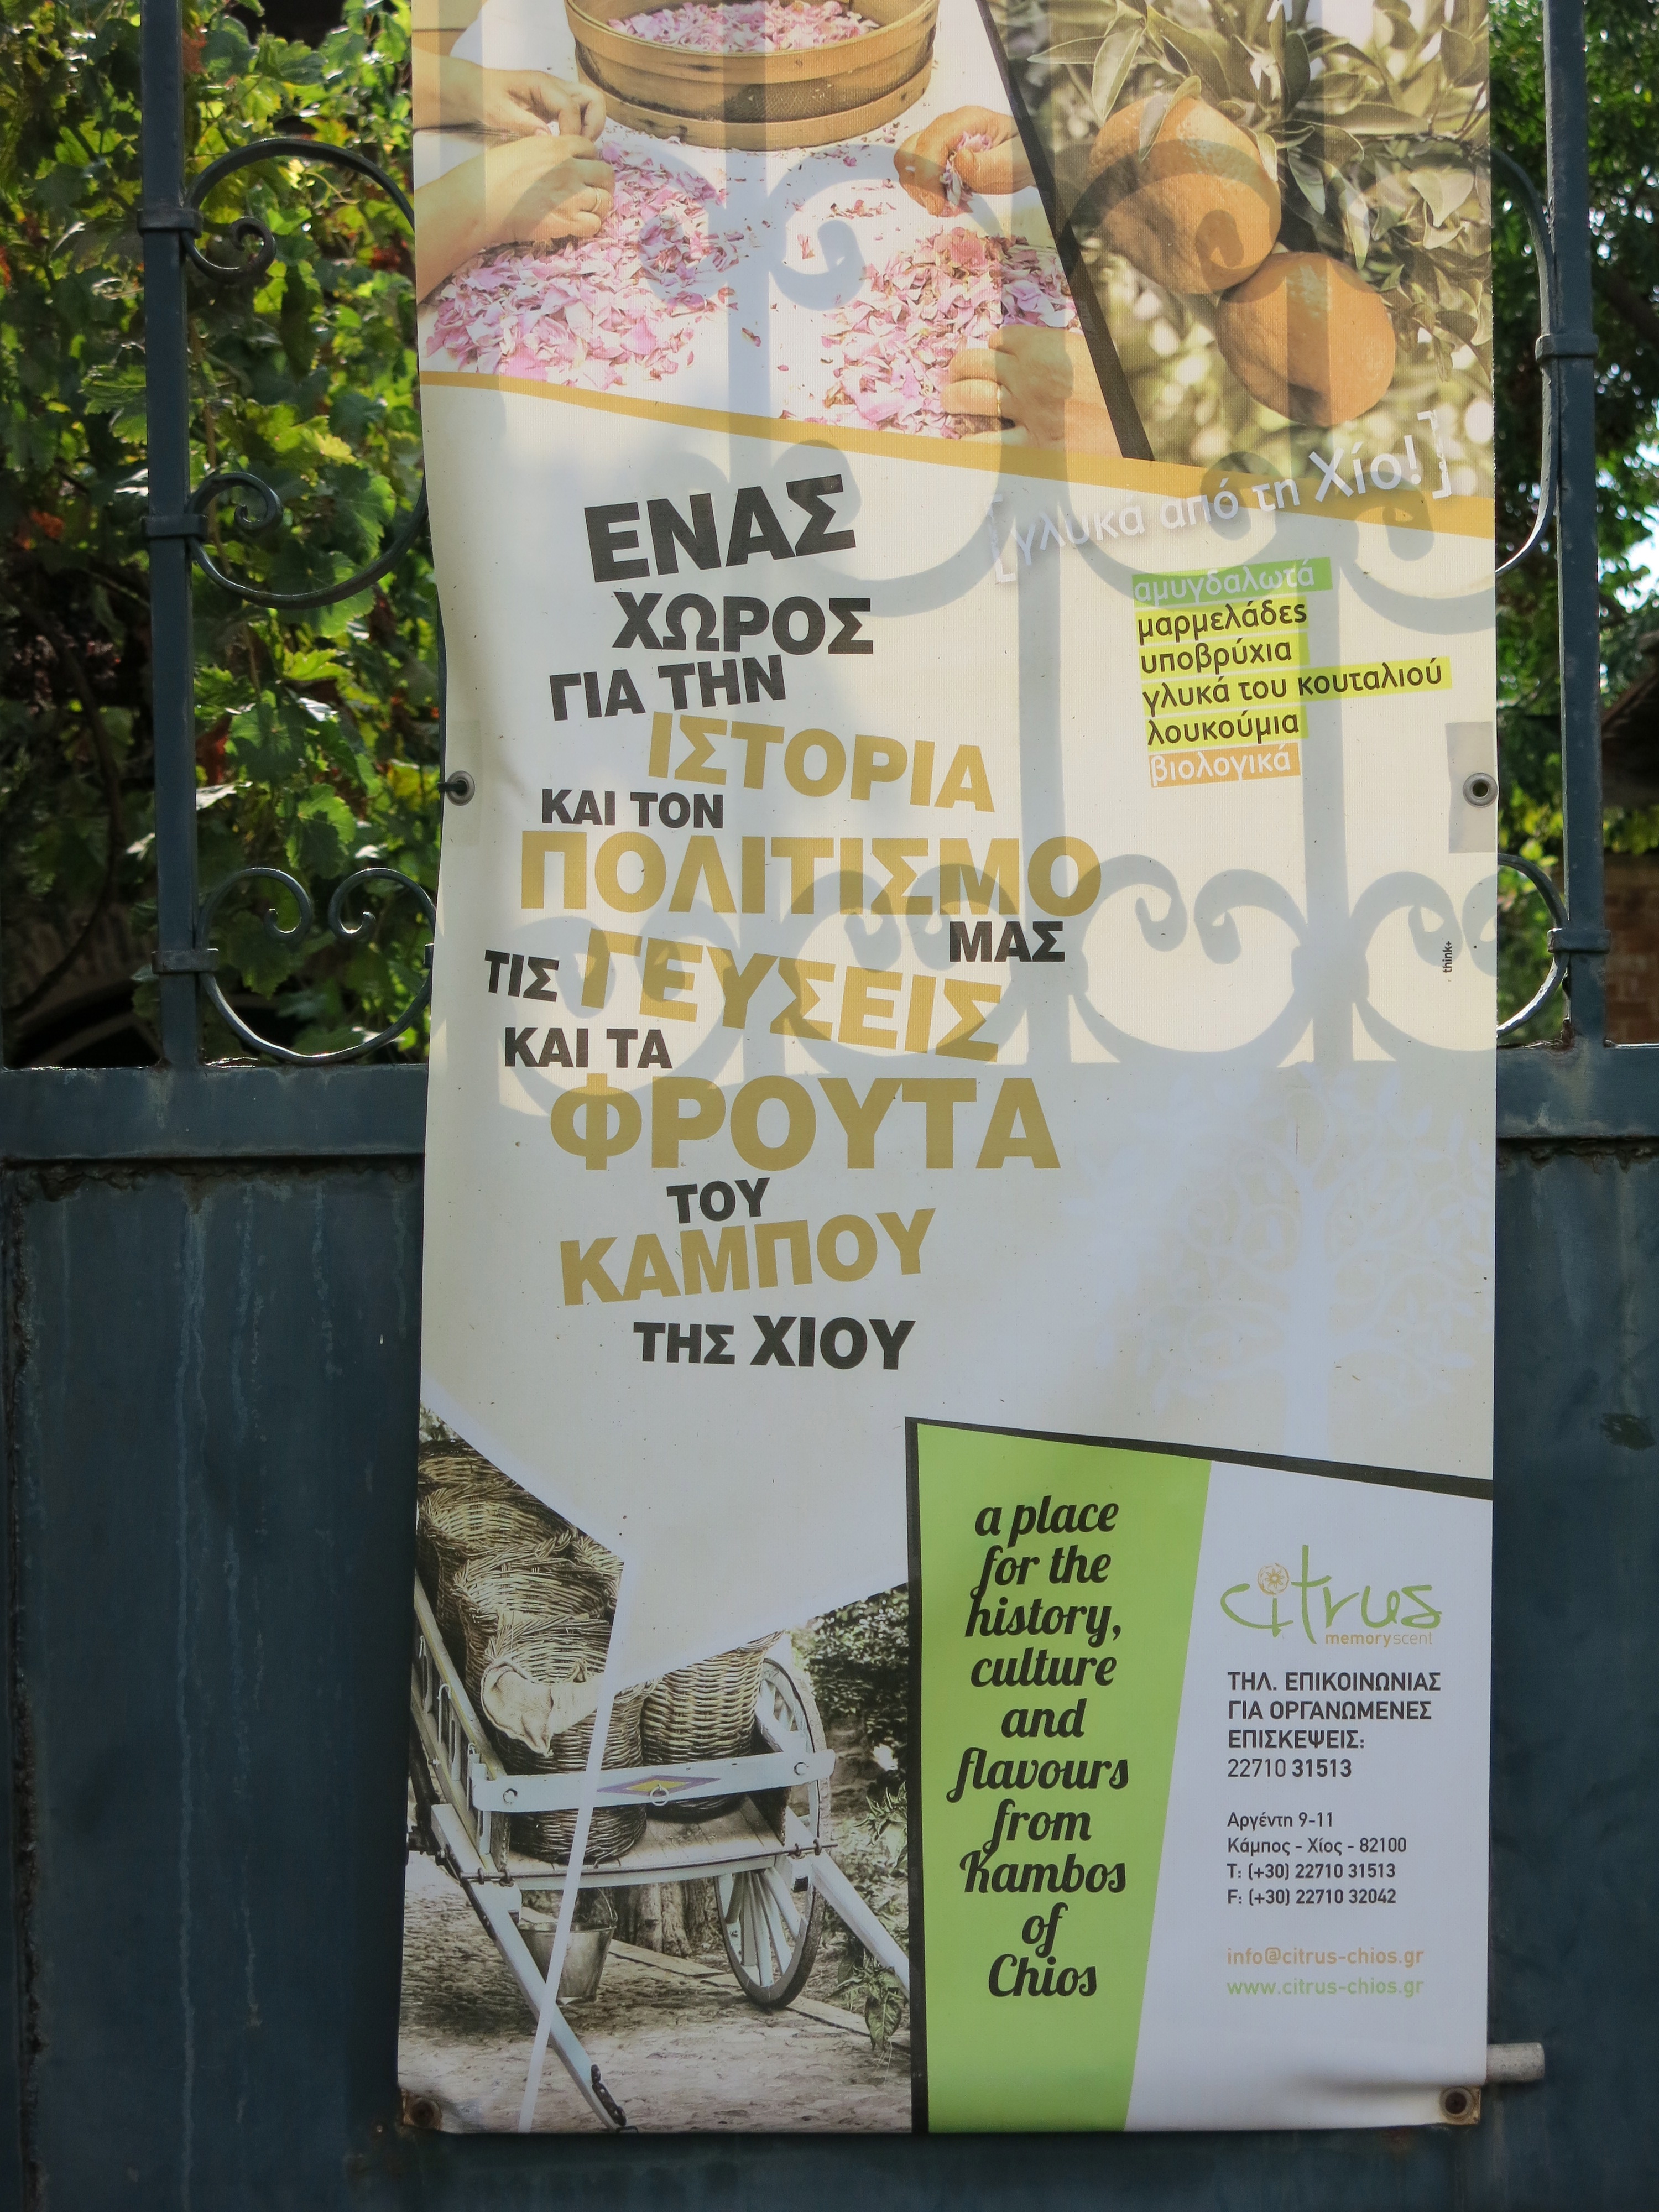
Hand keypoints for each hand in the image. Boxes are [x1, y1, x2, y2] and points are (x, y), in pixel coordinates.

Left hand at [476, 67, 606, 139]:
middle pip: (594, 99)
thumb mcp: (499, 112)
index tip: (562, 152)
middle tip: (579, 149)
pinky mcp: (557, 104)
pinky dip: (582, 130)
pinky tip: (567, 145)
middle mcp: (556, 86)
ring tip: (575, 149)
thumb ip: (523, 123)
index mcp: (542, 84)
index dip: (572, 132)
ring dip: (591, 128)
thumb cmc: (485, 97)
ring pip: (592, 106)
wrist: (477, 88)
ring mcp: (559, 94)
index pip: (572, 107)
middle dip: (593, 126)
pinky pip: (581, 114)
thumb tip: (549, 138)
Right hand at [479, 131, 614, 247]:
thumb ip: (544, 150)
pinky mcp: (566, 221)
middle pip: (605, 173)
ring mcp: (571, 196)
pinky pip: (594, 224)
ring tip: (586, 210)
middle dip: (601, 182)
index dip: (587, 160)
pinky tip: (577, 225)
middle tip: (592, 191)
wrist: (482, 200)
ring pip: (605, 200)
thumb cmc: (492, 173)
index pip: (590, 148)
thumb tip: (553, 153)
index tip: (580, 169)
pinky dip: (590, 226)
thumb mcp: (522, 147)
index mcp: (557, 146)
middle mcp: (569, 169)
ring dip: (599, 206)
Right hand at [894, 107, 1031, 214]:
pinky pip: (915, 172)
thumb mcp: (1011, 162)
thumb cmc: (1019, 157)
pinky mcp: (936, 154)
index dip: (928, 177)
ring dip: (919, 190)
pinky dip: (923, 191)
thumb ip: (987, 164)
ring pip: (908, 162)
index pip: (931, 143)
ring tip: (944, 205)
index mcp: (966, 121)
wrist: (1022, 156)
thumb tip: (960, 161)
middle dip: (921, 185)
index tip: (937, 206)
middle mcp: (947, 126)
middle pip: (911, 151)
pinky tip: (944, 201)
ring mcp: (939, 139)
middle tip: (942, 208)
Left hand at [942, 326, 1119, 453]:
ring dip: (954, 397)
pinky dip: (967, 443)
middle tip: (954, 373)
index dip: (995, 346)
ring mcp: (1027, 412)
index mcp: (1046, 346)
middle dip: (959, 366)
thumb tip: (1031, 343)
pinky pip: (987, 445)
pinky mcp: (1031, 446)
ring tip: (949, 400)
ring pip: (972, 398)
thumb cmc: (1116, 391)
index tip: (995, 353)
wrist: (1137, 428)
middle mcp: (1030, 376)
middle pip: (977, 363)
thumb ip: (1058, 347)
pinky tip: (959, 441)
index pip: (1001, 339)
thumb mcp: (1090, 353)